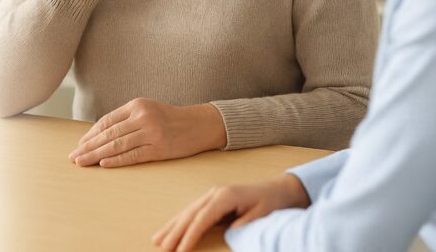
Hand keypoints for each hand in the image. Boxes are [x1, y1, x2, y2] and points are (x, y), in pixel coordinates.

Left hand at [68, 99, 226, 167]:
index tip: (79, 145)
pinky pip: (133, 155)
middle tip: (73, 157)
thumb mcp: (147, 110)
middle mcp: (142, 117)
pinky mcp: (159, 147)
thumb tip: (99, 135)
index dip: (91, 134)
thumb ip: (126, 120)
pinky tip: (104, 164)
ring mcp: (151, 132)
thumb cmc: (170, 119)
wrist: (199, 124)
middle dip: (88, 146)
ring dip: (97, 155)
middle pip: (109, 133)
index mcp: (136, 105)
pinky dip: (117, 160)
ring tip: (83, 162)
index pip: (107, 121)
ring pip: (117, 145)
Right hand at [151, 175, 310, 250]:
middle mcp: (214, 193)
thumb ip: (244, 223)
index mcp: (225, 196)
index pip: (202, 218)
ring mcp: (212, 195)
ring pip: (187, 212)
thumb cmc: (271, 202)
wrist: (279, 189)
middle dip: (174, 231)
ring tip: (157, 239)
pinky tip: (170, 229)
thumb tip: (227, 232)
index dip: (190, 235)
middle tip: (161, 246)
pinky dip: (180, 221)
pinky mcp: (212, 200)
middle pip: (189, 214)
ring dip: (171, 225)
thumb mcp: (261, 214)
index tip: (180, 250)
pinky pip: (192, 212)